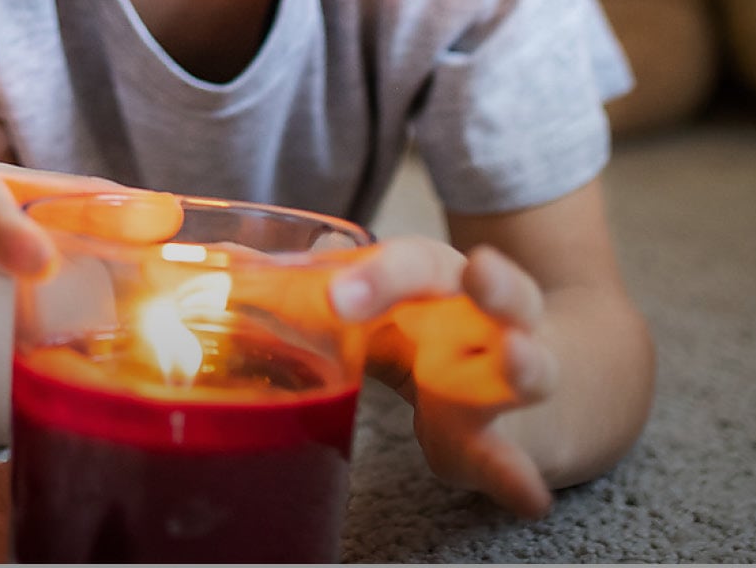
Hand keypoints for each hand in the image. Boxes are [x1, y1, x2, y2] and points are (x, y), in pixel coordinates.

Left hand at [331, 237, 559, 517]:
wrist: (515, 368)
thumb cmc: (426, 324)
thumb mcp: (373, 300)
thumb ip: (306, 287)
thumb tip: (224, 259)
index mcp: (442, 280)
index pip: (416, 263)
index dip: (380, 275)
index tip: (337, 294)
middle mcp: (487, 321)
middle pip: (501, 294)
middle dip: (494, 284)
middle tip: (480, 271)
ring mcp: (505, 381)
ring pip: (530, 367)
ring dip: (525, 363)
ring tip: (518, 357)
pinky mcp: (502, 443)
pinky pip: (516, 460)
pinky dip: (520, 478)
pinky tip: (527, 497)